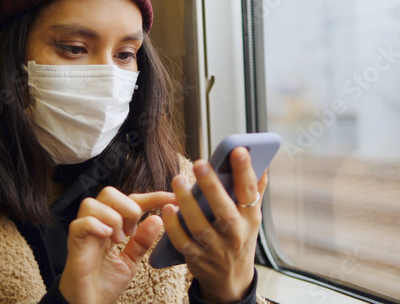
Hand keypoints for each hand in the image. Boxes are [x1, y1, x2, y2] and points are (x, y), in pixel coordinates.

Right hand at [59, 188, 175, 303]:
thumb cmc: (105, 283)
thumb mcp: (131, 261)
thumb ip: (143, 241)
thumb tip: (158, 219)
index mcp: (111, 225)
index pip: (131, 200)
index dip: (153, 197)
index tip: (173, 199)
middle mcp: (96, 223)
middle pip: (109, 193)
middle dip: (128, 207)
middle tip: (132, 231)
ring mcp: (84, 232)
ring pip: (92, 203)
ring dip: (112, 218)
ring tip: (119, 239)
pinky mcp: (74, 244)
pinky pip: (80, 224)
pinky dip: (96, 226)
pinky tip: (108, 237)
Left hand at [162, 147, 267, 302]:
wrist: (231, 279)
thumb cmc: (239, 238)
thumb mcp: (251, 218)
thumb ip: (254, 190)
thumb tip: (261, 162)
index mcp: (250, 219)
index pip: (249, 192)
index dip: (245, 171)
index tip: (238, 150)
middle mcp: (235, 234)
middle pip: (224, 210)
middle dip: (212, 186)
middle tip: (200, 163)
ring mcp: (215, 249)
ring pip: (200, 226)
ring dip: (188, 203)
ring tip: (179, 180)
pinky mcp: (197, 258)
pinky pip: (183, 242)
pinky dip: (174, 226)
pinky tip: (168, 208)